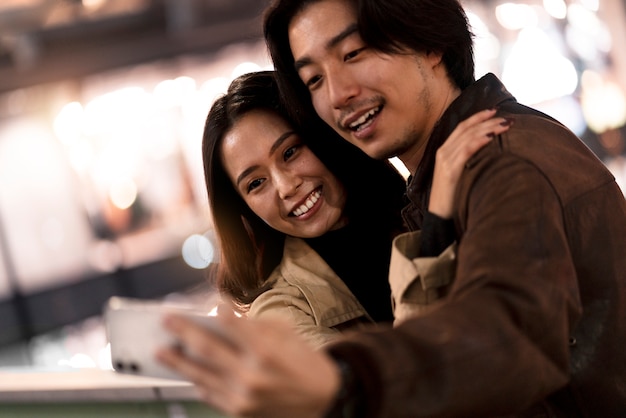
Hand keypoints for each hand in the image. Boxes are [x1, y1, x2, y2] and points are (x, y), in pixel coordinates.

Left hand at [156, 303, 340, 417]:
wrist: (323, 399)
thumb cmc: (304, 362)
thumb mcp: (286, 335)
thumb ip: (254, 326)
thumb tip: (222, 318)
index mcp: (265, 350)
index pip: (231, 325)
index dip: (216, 313)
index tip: (204, 304)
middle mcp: (251, 374)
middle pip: (207, 349)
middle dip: (183, 332)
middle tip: (165, 322)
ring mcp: (242, 396)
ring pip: (201, 375)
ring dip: (178, 362)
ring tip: (161, 351)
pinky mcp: (239, 412)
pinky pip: (210, 394)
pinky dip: (197, 382)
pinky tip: (187, 373)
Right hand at [429, 109, 511, 217]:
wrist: (440, 218)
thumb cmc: (454, 198)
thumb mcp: (460, 175)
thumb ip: (468, 162)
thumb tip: (489, 153)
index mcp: (444, 151)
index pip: (462, 127)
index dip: (479, 117)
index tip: (496, 111)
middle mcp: (443, 152)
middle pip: (467, 128)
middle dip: (489, 120)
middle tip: (509, 118)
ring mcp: (445, 161)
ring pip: (468, 136)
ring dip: (489, 128)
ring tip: (506, 125)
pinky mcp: (449, 171)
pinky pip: (466, 150)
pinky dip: (480, 141)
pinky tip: (493, 137)